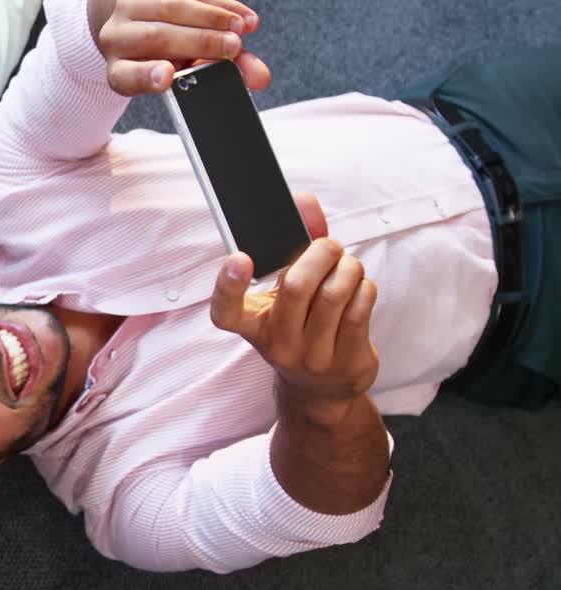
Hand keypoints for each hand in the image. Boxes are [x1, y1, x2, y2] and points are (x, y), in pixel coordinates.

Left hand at [90, 0, 271, 96]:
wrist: (141, 22)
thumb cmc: (166, 56)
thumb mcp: (186, 72)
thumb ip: (218, 75)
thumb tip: (261, 77)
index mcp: (120, 71)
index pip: (126, 77)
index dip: (146, 76)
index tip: (167, 76)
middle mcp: (117, 38)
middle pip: (156, 37)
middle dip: (200, 41)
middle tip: (234, 47)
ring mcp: (129, 7)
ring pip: (169, 7)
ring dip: (211, 16)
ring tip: (241, 28)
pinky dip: (217, 1)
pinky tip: (241, 15)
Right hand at [210, 237, 379, 416]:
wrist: (321, 388)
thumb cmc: (302, 325)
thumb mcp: (287, 292)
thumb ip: (296, 243)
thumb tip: (305, 201)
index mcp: (253, 326)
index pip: (226, 312)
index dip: (228, 285)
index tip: (239, 258)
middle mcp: (277, 344)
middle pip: (297, 287)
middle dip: (321, 253)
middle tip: (329, 247)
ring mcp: (312, 357)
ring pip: (335, 293)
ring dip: (349, 267)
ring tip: (348, 266)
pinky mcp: (346, 361)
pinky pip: (360, 307)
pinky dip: (364, 286)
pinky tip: (359, 288)